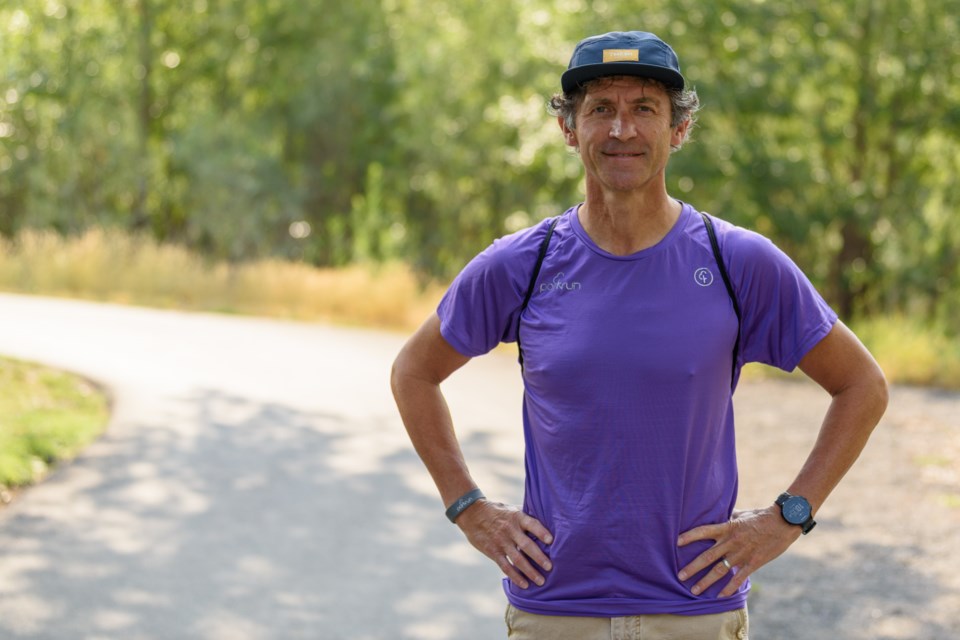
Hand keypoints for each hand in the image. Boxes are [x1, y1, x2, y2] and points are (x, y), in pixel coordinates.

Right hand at [456, 499, 553, 588]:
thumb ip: (525, 516)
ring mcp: (501, 542)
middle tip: (550, 567)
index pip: (531, 524)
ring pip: (517, 559)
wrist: (471, 514)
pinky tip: (524, 584)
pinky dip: (515, 576)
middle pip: (526, 545)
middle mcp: (510, 530)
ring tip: (540, 581)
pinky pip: (505, 566)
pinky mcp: (493, 552)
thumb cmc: (496, 511)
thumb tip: (546, 520)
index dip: (541, 532)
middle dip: (539, 557)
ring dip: (530, 571)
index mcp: (516, 517)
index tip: (551, 540)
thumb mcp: (511, 508)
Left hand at [676, 506, 801, 597]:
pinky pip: (738, 578)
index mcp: (727, 527)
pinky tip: (719, 596)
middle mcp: (731, 542)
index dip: (689, 536)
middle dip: (692, 568)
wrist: (783, 523)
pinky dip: (728, 588)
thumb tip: (718, 513)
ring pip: (719, 570)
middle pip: (707, 556)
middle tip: (679, 576)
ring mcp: (741, 554)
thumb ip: (728, 517)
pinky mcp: (753, 563)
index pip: (703, 531)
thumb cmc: (761, 516)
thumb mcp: (741, 513)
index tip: (676, 542)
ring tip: (694, 590)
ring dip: (705, 582)